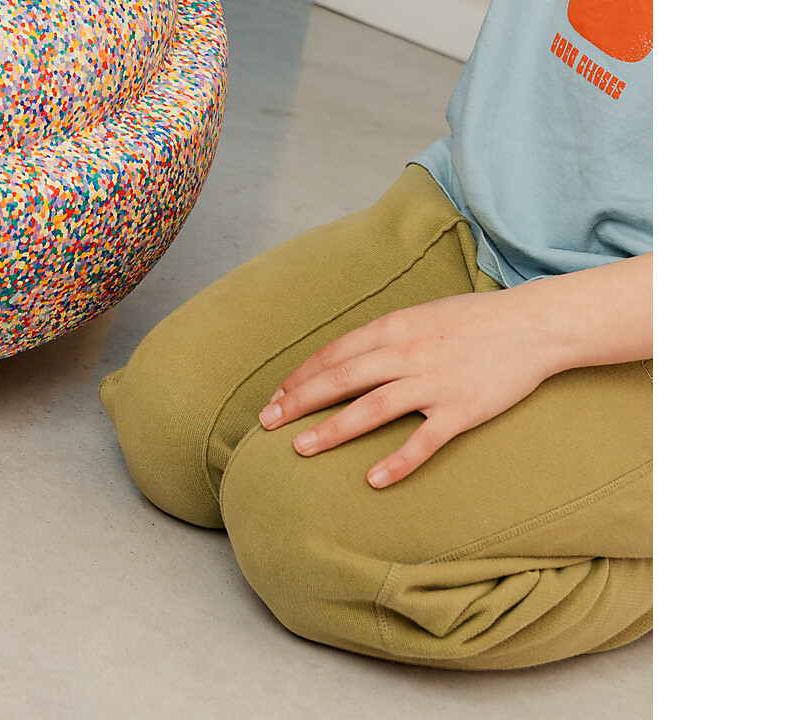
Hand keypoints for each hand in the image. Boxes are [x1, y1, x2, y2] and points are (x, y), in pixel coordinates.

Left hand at [258, 289, 561, 488]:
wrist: (531, 325)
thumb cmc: (473, 320)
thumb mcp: (420, 316)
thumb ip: (386, 337)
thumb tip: (350, 358)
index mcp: (392, 327)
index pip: (333, 354)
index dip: (300, 377)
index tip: (275, 398)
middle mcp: (405, 353)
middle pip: (340, 379)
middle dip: (299, 401)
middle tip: (266, 424)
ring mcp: (433, 382)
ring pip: (371, 408)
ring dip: (332, 429)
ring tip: (300, 448)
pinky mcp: (462, 409)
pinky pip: (424, 440)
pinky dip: (397, 460)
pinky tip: (373, 480)